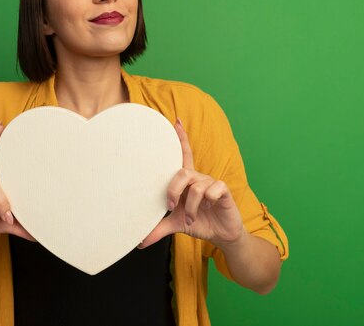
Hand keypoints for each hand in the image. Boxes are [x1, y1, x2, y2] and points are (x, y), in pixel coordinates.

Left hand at [138, 118, 244, 248]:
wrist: (221, 235)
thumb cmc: (199, 223)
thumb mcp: (176, 224)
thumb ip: (159, 229)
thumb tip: (140, 242)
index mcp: (186, 182)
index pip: (183, 154)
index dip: (181, 138)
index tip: (175, 121)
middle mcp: (198, 178)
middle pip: (182, 172)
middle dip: (173, 189)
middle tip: (170, 206)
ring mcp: (211, 184)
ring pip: (196, 186)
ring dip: (189, 207)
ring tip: (190, 220)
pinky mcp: (223, 191)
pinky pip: (213, 189)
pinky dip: (207, 202)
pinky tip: (209, 209)